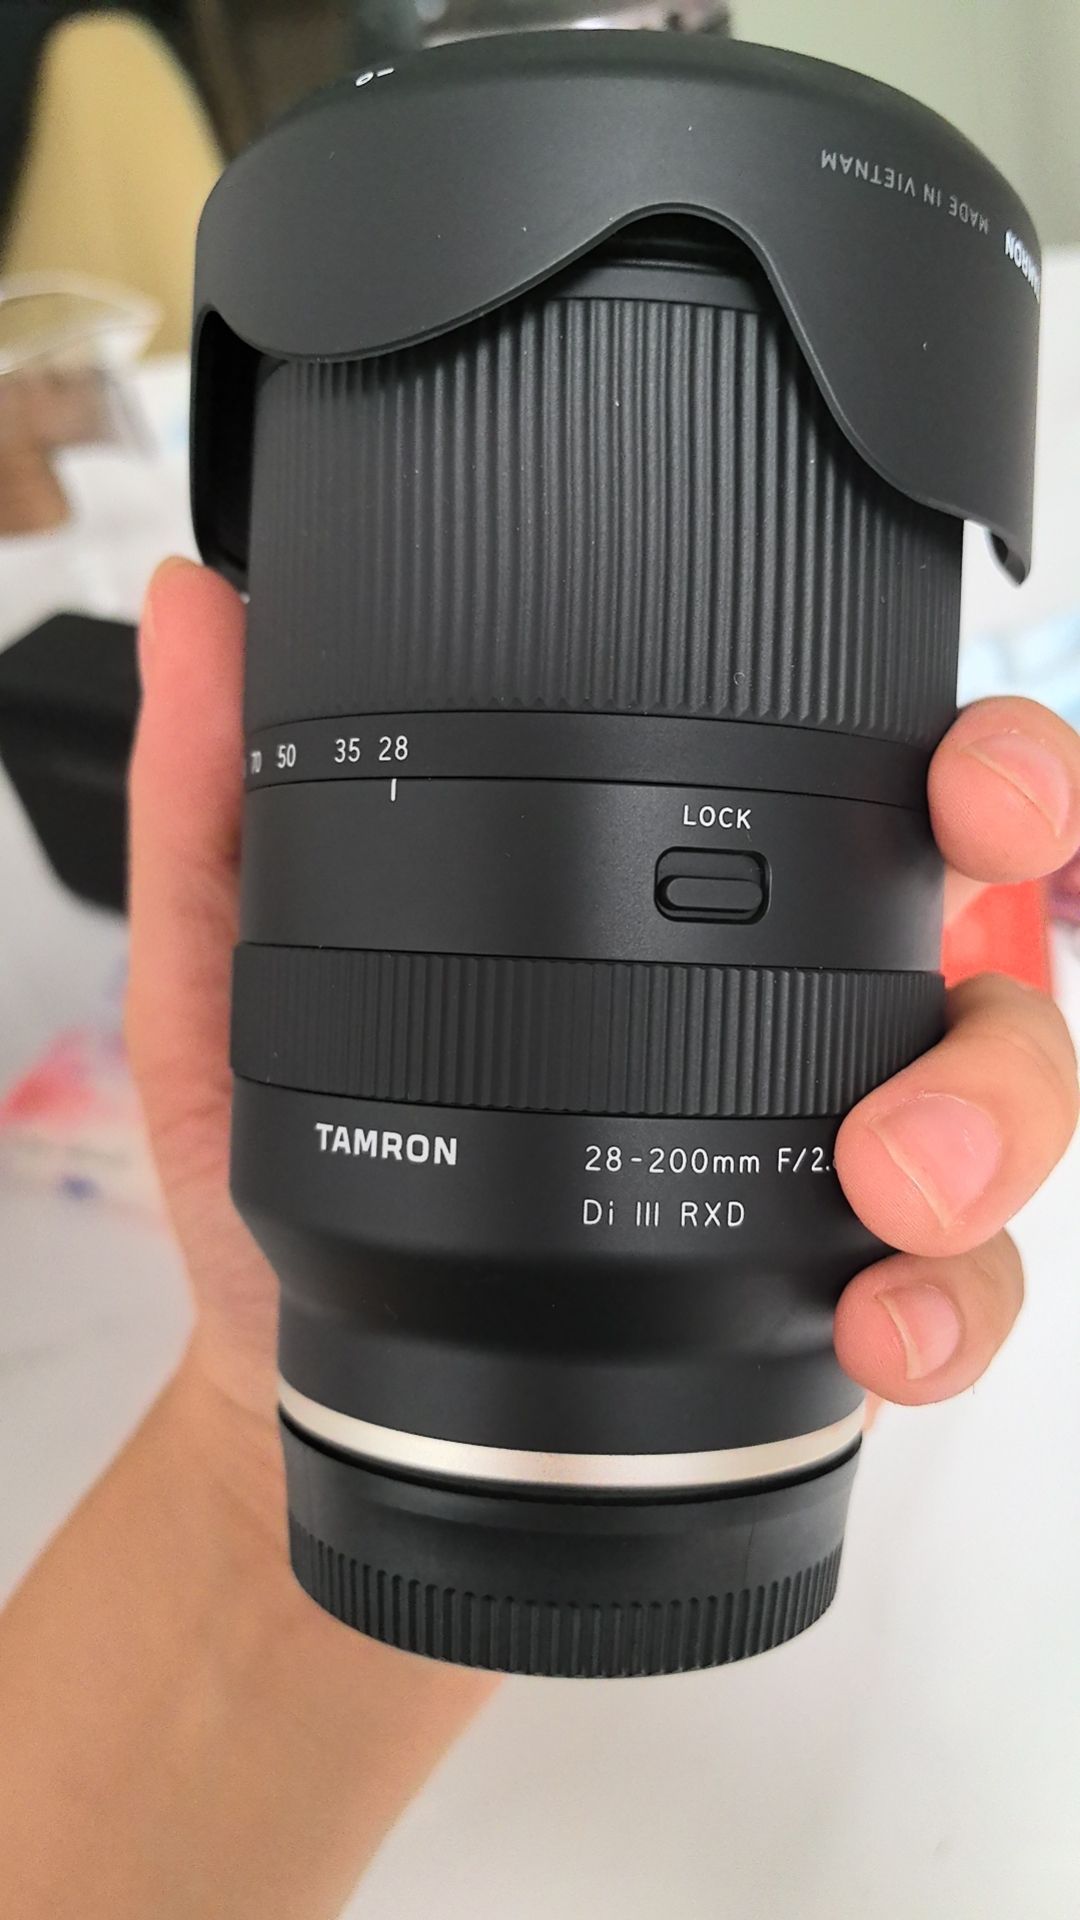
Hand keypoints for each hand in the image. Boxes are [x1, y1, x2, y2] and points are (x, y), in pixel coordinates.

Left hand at [127, 561, 1079, 1465]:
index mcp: (692, 908)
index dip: (974, 759)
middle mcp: (804, 1008)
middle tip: (952, 956)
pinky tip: (875, 1327)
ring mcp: (849, 1148)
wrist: (339, 1391)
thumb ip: (224, 805)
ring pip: (1015, 1101)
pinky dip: (950, 1305)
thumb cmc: (312, 1179)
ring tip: (888, 1189)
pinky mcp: (859, 1289)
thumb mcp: (238, 989)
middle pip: (991, 930)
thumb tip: (202, 612)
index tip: (965, 776)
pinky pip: (965, 1287)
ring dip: (989, 1128)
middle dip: (1016, 914)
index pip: (872, 786)